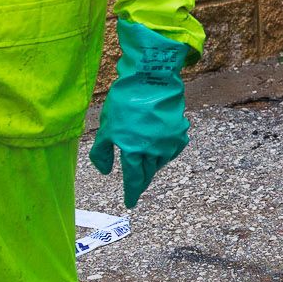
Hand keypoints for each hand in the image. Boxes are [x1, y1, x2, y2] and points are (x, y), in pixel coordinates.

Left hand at [89, 19, 193, 208]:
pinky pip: (171, 150)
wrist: (151, 78)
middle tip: (137, 187)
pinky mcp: (180, 133)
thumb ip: (102, 152)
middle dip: (141, 182)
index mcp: (134, 151)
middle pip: (147, 174)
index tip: (130, 203)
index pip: (133, 180)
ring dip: (151, 166)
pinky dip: (163, 152)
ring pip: (160, 163)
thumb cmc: (125, 101)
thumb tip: (106, 172)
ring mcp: (170, 143)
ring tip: (144, 164)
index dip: (131, 192)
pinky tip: (158, 148)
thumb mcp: (106, 126)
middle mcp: (154, 151)